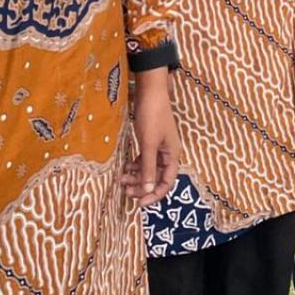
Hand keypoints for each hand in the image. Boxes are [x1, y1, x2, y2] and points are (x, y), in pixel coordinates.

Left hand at [121, 69, 179, 205]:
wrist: (150, 91)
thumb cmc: (152, 116)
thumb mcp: (149, 144)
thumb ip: (148, 168)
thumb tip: (148, 190)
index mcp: (172, 155)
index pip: (167, 183)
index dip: (155, 195)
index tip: (139, 203)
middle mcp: (167, 153)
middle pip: (157, 178)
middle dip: (142, 186)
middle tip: (126, 191)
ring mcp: (159, 147)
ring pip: (148, 169)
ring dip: (136, 176)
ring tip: (121, 179)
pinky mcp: (150, 140)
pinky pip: (144, 159)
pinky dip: (135, 165)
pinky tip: (125, 167)